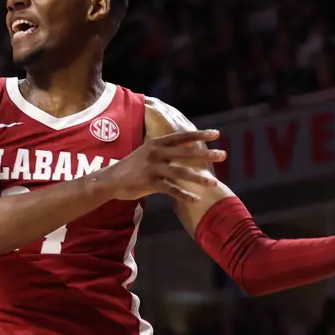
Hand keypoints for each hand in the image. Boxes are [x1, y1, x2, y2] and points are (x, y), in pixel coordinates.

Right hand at [101, 130, 225, 202]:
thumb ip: (165, 149)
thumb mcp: (147, 152)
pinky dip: (184, 195)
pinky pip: (171, 190)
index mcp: (156, 143)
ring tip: (214, 183)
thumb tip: (185, 146)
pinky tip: (195, 199)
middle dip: (206, 154)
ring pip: (181, 173)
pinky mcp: (149, 183)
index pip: (182, 137)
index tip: (217, 134)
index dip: (200, 134)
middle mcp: (156, 153)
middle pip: (186, 153)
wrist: (110, 180)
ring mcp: (152, 168)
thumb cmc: (132, 167)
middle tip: (223, 155)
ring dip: (199, 178)